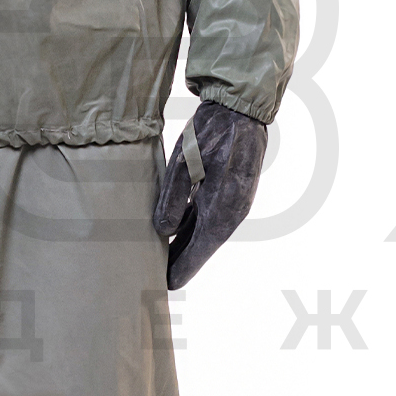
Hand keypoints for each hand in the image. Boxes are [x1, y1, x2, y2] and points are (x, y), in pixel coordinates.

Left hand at [152, 102, 267, 288]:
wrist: (240, 109)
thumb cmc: (211, 133)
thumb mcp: (184, 164)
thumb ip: (172, 199)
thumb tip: (162, 231)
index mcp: (222, 210)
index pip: (198, 251)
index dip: (180, 269)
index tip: (164, 286)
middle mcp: (232, 212)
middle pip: (201, 246)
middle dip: (179, 261)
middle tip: (154, 277)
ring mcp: (234, 203)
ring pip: (205, 232)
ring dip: (184, 245)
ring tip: (160, 257)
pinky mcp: (231, 192)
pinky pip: (209, 217)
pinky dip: (192, 228)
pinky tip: (175, 233)